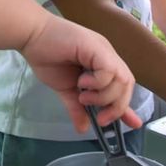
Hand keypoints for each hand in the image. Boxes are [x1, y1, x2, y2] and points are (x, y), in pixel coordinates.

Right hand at [20, 13, 141, 133]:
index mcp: (102, 64)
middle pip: (127, 85)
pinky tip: (82, 82)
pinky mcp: (97, 48)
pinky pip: (109, 71)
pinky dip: (98, 83)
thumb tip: (82, 129)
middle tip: (101, 118)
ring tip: (84, 97)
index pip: (122, 87)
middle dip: (117, 107)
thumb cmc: (46, 57)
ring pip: (122, 80)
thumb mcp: (65, 89)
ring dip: (105, 96)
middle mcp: (107, 56)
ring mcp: (104, 51)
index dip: (127, 106)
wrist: (32, 36)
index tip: (133, 124)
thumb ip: (76, 107)